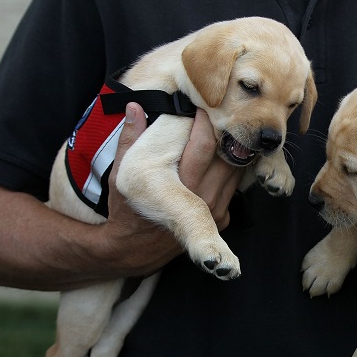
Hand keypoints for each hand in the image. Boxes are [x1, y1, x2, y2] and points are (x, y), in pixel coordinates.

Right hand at [99, 103, 243, 276]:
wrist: (135, 250)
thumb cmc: (126, 210)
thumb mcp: (120, 174)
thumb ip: (130, 140)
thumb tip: (135, 107)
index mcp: (177, 185)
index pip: (204, 145)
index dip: (206, 122)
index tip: (202, 106)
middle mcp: (201, 198)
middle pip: (227, 155)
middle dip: (223, 133)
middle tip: (218, 114)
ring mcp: (216, 210)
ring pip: (236, 170)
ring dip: (231, 151)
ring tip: (221, 133)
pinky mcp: (223, 218)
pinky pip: (236, 187)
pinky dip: (231, 171)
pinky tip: (221, 160)